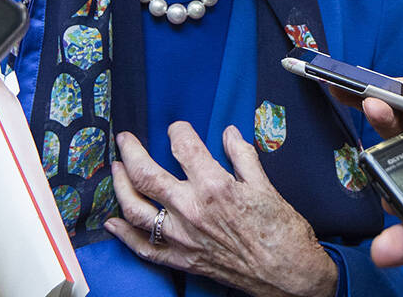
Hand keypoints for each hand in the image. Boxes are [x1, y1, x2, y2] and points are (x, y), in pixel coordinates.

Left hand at [106, 122, 336, 296]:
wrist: (288, 275)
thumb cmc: (282, 231)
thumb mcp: (266, 185)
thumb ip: (242, 156)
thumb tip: (228, 133)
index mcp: (214, 186)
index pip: (183, 147)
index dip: (178, 130)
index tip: (177, 127)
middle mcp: (192, 211)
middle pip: (146, 175)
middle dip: (131, 151)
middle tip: (124, 139)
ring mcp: (183, 238)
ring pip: (136, 209)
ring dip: (120, 187)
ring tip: (115, 170)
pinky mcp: (183, 260)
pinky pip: (144, 248)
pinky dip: (125, 235)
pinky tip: (113, 223)